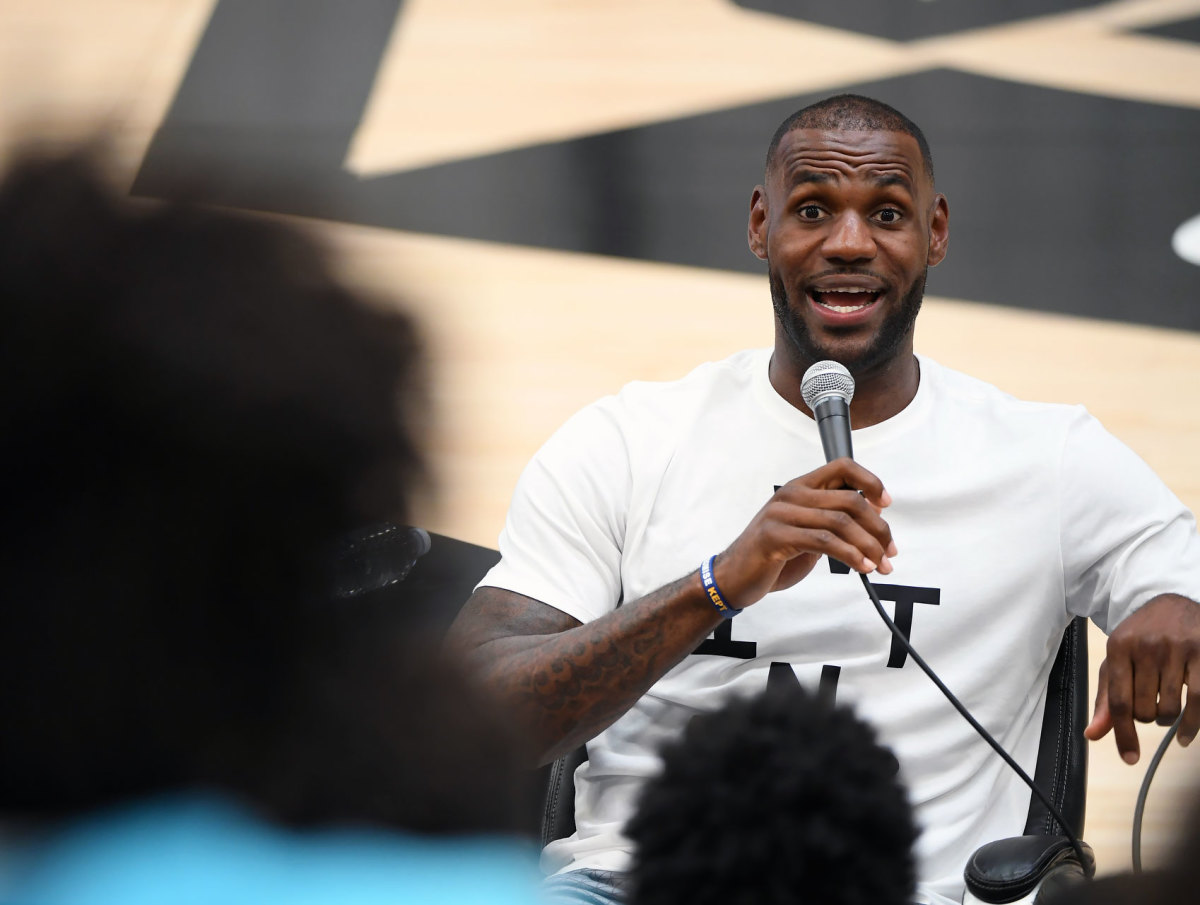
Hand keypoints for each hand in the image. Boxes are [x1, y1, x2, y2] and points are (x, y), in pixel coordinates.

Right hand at [712, 457, 895, 610]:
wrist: (734, 577)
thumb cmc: (771, 556)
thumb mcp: (807, 533)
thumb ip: (833, 521)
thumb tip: (874, 516)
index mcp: (799, 487)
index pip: (842, 467)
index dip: (870, 481)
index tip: (886, 504)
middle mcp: (790, 495)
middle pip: (849, 499)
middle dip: (878, 528)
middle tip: (890, 551)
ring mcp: (780, 514)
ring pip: (841, 522)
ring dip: (869, 547)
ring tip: (880, 566)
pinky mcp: (775, 536)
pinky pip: (824, 542)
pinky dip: (850, 556)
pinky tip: (861, 568)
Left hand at [1084, 594, 1199, 762]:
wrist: (1173, 602)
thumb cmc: (1141, 637)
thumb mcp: (1117, 660)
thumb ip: (1107, 698)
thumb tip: (1092, 735)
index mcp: (1119, 647)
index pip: (1118, 702)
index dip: (1123, 734)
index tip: (1129, 758)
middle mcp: (1147, 646)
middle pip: (1144, 709)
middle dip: (1146, 717)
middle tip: (1149, 709)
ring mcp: (1177, 649)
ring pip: (1170, 708)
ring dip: (1167, 719)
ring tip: (1165, 709)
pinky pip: (1198, 701)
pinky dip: (1193, 725)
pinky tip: (1187, 736)